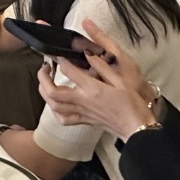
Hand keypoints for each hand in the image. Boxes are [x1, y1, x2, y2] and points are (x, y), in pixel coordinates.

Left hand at [37, 23, 153, 140]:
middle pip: (52, 91)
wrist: (136, 127)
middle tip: (44, 67)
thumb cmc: (131, 103)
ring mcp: (81, 112)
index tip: (57, 52)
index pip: (68, 70)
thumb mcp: (119, 80)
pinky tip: (56, 104)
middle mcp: (82, 101)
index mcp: (91, 89)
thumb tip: (87, 52)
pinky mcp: (84, 121)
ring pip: (54, 106)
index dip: (60, 59)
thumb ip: (101, 66)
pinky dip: (55, 111)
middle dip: (43, 78)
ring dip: (45, 93)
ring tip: (45, 82)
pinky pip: (63, 119)